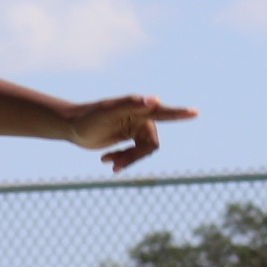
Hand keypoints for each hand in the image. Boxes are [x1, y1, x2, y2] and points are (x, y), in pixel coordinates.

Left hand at [67, 96, 198, 172]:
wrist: (71, 126)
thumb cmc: (88, 117)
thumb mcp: (109, 112)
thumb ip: (132, 104)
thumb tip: (155, 100)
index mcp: (139, 108)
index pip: (163, 113)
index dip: (180, 114)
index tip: (195, 113)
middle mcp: (140, 117)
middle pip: (151, 144)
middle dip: (134, 156)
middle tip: (116, 166)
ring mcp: (134, 128)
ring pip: (143, 152)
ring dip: (127, 160)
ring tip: (107, 163)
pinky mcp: (128, 138)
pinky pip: (134, 154)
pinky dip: (121, 160)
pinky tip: (105, 162)